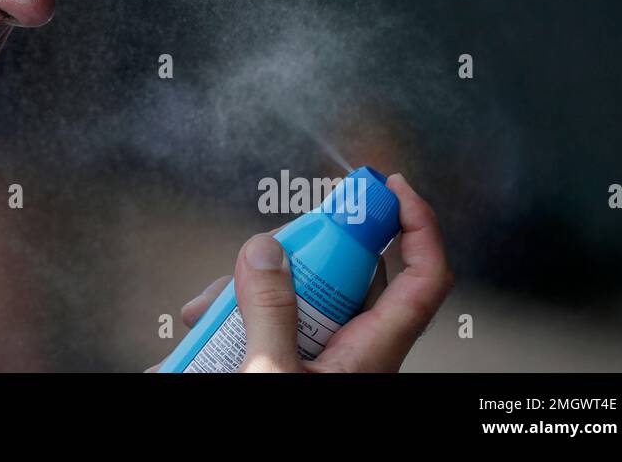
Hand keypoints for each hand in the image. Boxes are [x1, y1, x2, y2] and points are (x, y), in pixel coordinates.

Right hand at [147, 173, 452, 371]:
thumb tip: (266, 247)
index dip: (417, 225)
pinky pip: (272, 324)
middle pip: (346, 276)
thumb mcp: (269, 375)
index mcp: (372, 354)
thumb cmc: (284, 438)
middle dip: (298, 252)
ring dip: (250, 289)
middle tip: (263, 245)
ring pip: (300, 297)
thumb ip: (269, 308)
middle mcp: (355, 352)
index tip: (388, 185)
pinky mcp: (291, 365)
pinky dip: (236, 316)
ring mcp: (323, 360)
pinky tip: (198, 325)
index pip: (423, 278)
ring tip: (204, 308)